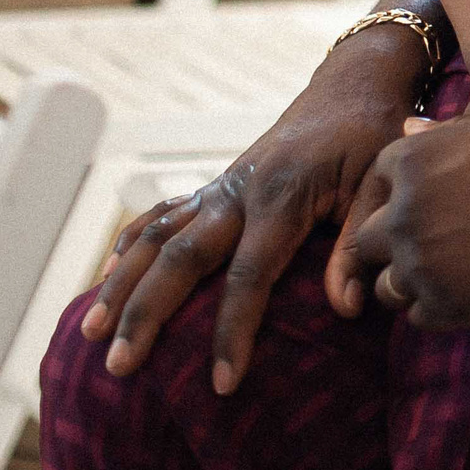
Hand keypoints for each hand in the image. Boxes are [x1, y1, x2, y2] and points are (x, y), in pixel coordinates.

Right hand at [81, 21, 428, 392]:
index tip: (222, 383)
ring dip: (121, 284)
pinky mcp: (217, 184)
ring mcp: (221, 186)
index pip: (248, 276)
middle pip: (180, 259)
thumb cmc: (373, 136)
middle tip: (119, 367)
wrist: (352, 86)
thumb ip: (357, 244)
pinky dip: (131, 243)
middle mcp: (238, 191)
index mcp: (282, 197)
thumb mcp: (379, 183)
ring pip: (157, 236)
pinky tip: (107, 275)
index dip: (232, 331)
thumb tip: (344, 309)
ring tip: (91, 333)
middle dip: (146, 315)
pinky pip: (163, 215)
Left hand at [332, 104, 469, 328]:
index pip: (379, 183)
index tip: (432, 203)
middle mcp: (405, 213)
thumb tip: (409, 129)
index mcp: (411, 160)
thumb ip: (444, 134)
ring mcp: (422, 264)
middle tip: (440, 242)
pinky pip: (418, 315)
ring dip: (412, 279)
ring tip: (455, 271)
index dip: (405, 194)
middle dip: (397, 241)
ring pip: (388, 284)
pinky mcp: (448, 306)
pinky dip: (438, 306)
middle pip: (370, 239)